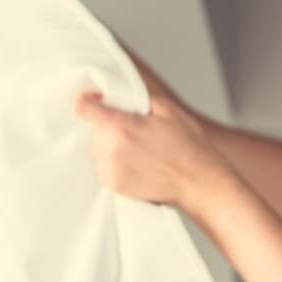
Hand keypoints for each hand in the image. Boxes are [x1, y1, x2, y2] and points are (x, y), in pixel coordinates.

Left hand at [74, 91, 232, 212]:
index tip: (98, 102)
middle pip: (92, 128)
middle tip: (132, 128)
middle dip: (107, 124)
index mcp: (120, 127)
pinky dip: (114, 162)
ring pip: (97, 148)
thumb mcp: (166, 109)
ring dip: (110, 144)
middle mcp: (111, 150)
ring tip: (137, 147)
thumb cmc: (187, 146)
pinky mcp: (115, 186)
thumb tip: (114, 94)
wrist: (198, 182)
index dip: (89, 100)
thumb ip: (134, 98)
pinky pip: (103, 166)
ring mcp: (111, 171)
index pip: (82, 107)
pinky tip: (135, 161)